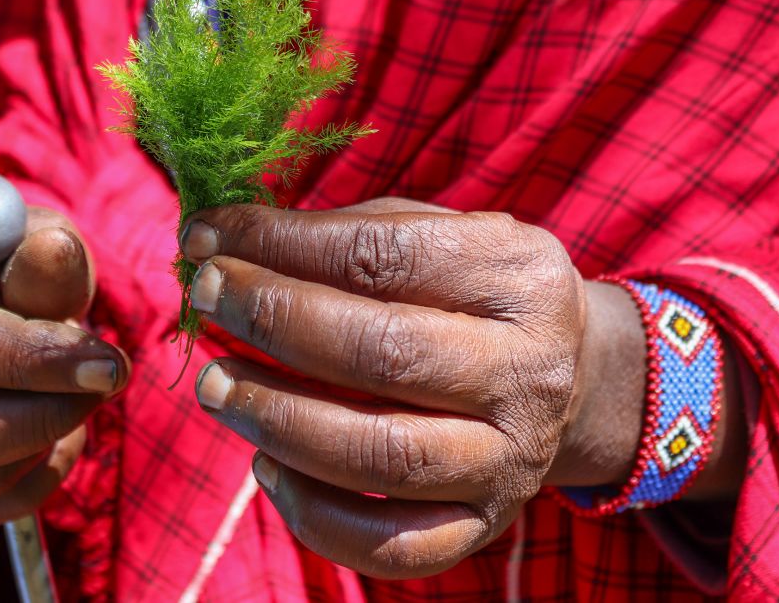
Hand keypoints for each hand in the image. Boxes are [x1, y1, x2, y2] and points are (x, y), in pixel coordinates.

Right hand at [0, 207, 130, 525]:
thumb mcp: (23, 237)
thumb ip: (41, 252)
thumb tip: (55, 252)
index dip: (31, 359)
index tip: (105, 361)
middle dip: (46, 414)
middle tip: (108, 380)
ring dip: (45, 443)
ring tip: (86, 396)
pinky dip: (38, 477)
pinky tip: (63, 431)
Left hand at [179, 198, 619, 577]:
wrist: (571, 378)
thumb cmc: (476, 294)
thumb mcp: (443, 235)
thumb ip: (351, 232)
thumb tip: (228, 240)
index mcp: (517, 276)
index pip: (383, 255)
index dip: (281, 244)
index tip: (208, 236)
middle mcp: (526, 371)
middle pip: (383, 352)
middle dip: (275, 320)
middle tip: (207, 297)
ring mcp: (510, 459)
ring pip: (381, 456)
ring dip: (278, 419)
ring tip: (215, 385)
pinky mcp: (485, 524)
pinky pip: (393, 546)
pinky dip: (313, 515)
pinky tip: (266, 465)